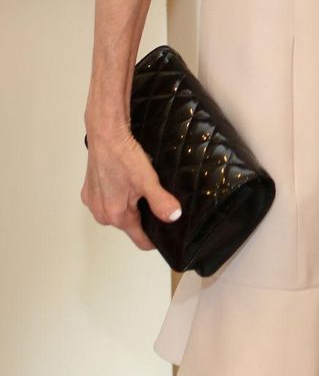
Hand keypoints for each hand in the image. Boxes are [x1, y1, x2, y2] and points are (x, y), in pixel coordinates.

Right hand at [82, 130, 181, 251]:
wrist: (105, 134)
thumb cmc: (123, 156)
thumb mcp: (148, 180)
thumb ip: (161, 202)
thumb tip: (173, 217)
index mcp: (117, 216)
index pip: (140, 241)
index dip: (154, 239)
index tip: (163, 233)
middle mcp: (102, 214)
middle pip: (129, 225)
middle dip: (142, 214)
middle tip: (150, 194)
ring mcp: (93, 203)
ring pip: (118, 212)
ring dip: (128, 204)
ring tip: (135, 185)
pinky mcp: (88, 192)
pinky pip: (106, 201)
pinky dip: (115, 194)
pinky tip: (123, 180)